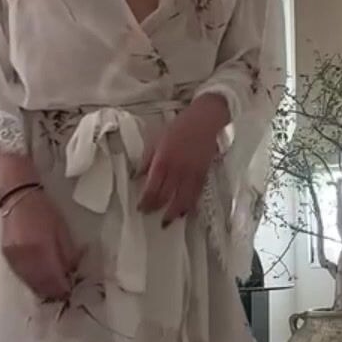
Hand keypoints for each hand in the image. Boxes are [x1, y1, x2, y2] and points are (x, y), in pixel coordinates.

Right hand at [0, 189, 81, 304]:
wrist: (16, 196)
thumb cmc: (43, 209)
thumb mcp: (62, 230)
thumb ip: (67, 254)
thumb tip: (69, 273)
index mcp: (42, 248)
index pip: (53, 278)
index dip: (62, 288)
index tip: (70, 291)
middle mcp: (25, 257)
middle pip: (40, 285)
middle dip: (52, 292)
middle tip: (62, 293)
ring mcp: (13, 258)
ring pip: (29, 283)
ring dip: (42, 289)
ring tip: (52, 289)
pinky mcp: (6, 257)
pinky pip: (21, 276)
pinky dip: (31, 281)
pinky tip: (39, 280)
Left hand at [136, 94, 228, 223]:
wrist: (204, 120)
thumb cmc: (178, 127)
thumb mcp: (156, 140)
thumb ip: (147, 160)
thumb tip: (137, 176)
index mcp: (162, 161)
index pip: (152, 188)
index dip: (145, 201)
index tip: (140, 208)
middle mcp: (177, 170)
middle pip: (165, 196)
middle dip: (156, 208)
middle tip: (150, 214)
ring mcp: (192, 174)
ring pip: (182, 200)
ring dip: (174, 212)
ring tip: (167, 220)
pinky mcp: (203, 175)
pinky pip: (196, 195)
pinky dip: (190, 205)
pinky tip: (185, 212)